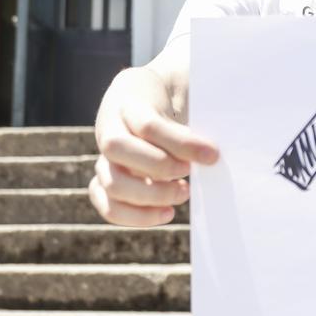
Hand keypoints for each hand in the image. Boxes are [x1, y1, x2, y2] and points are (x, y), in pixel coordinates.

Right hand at [88, 66, 218, 226]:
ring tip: (183, 193)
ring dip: (150, 196)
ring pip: (112, 183)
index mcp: (128, 104)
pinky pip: (108, 206)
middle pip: (118, 150)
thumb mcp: (179, 101)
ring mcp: (103, 158)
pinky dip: (136, 217)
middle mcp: (108, 130)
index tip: (212, 155)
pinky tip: (166, 212)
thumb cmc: (169, 103)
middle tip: (191, 172)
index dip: (182, 143)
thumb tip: (210, 156)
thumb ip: (191, 126)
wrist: (142, 98)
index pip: (148, 125)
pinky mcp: (104, 182)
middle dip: (160, 168)